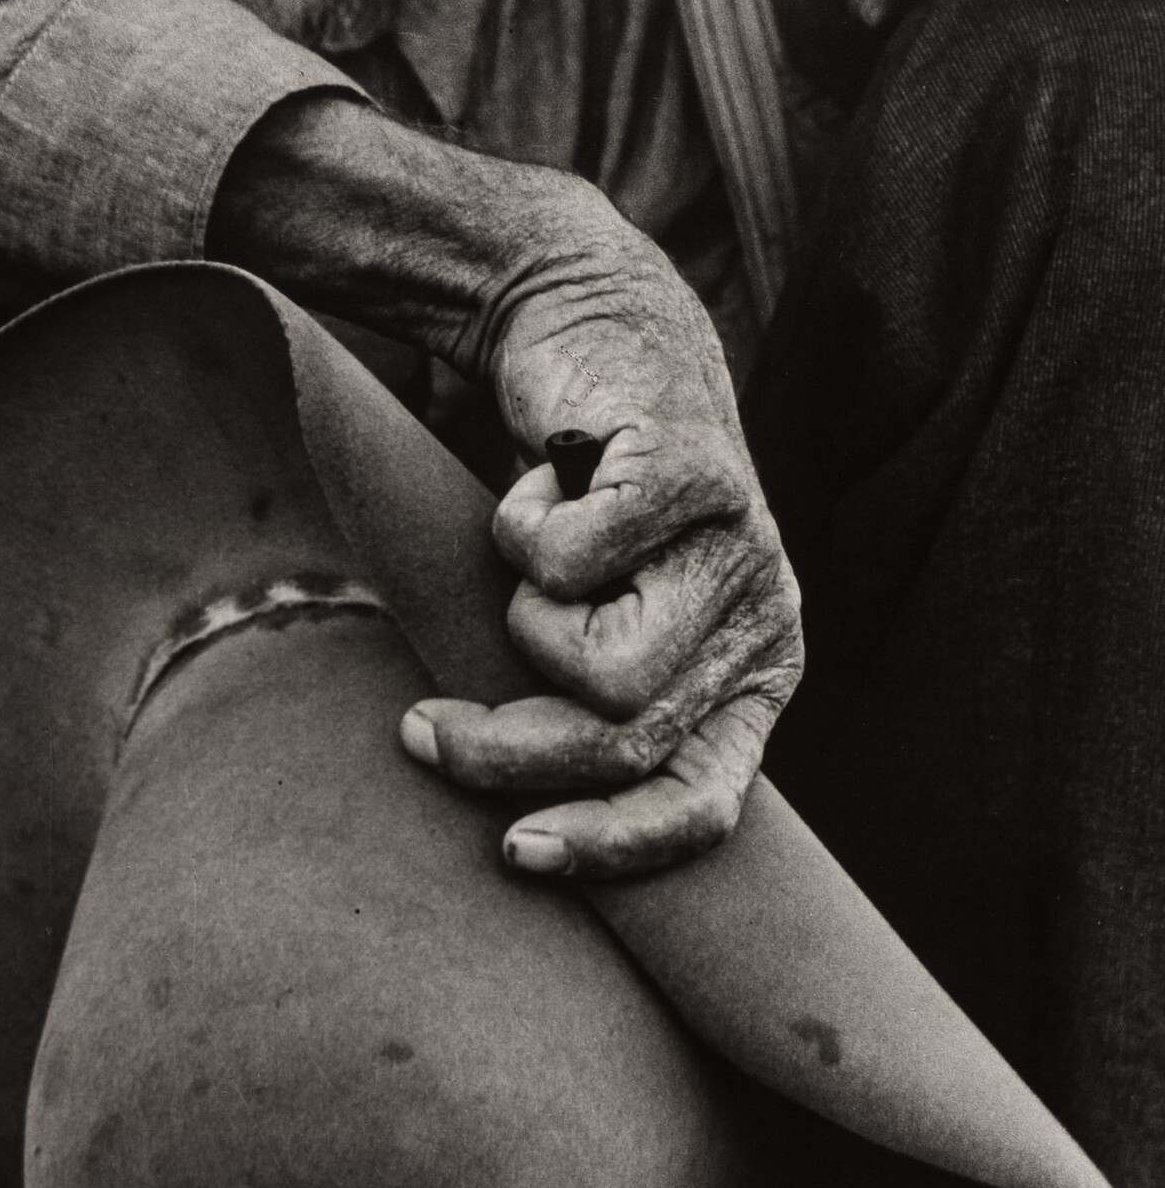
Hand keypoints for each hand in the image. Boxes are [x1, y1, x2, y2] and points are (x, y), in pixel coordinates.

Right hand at [402, 217, 802, 877]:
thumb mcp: (594, 626)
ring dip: (521, 617)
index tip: (513, 852)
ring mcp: (739, 550)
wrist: (593, 336)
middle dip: (505, 749)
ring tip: (532, 559)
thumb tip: (519, 823)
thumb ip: (588, 713)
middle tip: (426, 729)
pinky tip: (543, 484)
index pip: (703, 807)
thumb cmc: (579, 508)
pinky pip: (566, 562)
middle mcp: (762, 624)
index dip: (609, 848)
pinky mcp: (695, 477)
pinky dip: (518, 528)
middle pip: (624, 745)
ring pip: (596, 667)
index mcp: (750, 680)